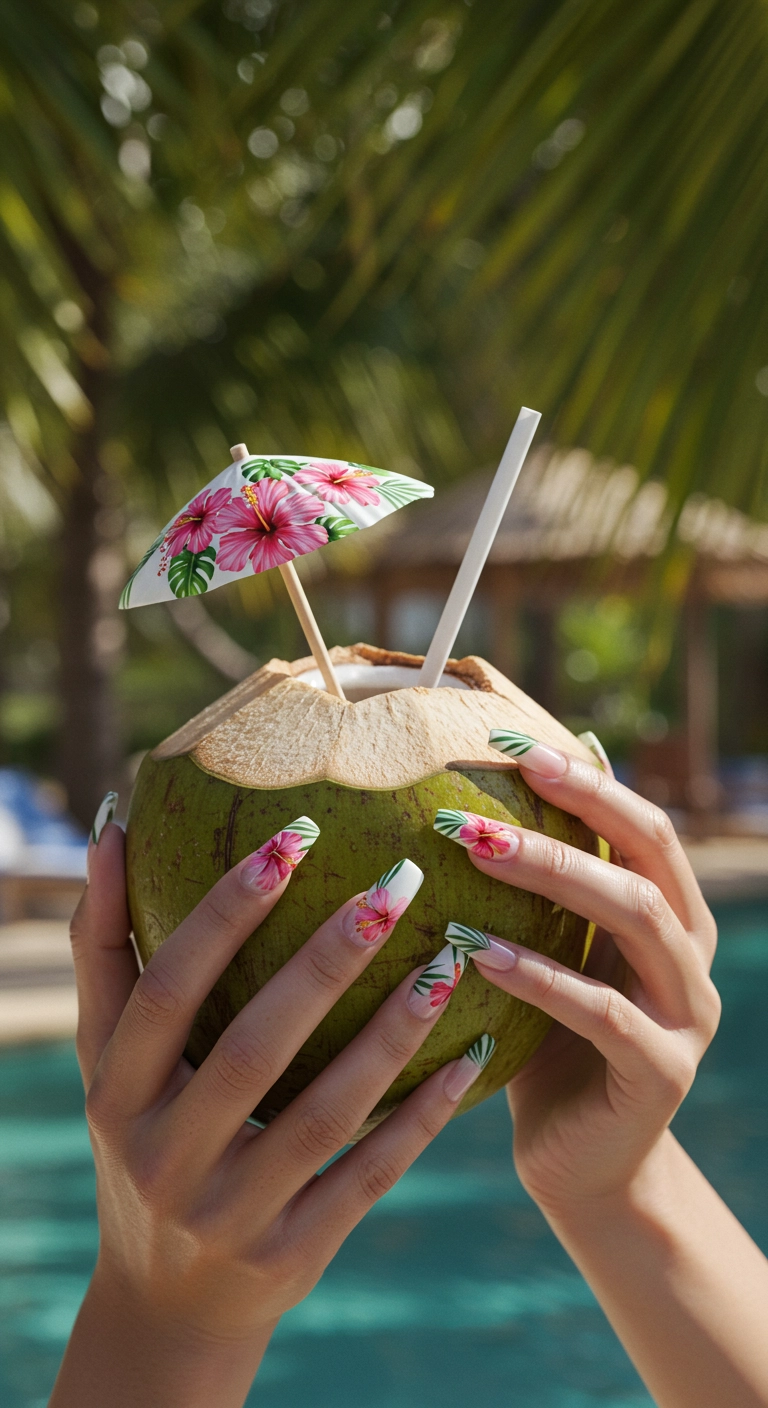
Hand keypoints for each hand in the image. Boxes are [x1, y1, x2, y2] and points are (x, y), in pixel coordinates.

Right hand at [52, 815, 489, 1407]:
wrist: (165, 1303)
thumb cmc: (140, 1138)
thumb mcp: (106, 1059)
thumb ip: (106, 947)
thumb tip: (111, 826)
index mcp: (117, 1093)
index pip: (168, 990)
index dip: (225, 914)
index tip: (294, 838)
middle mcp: (165, 1156)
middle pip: (253, 1048)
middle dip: (326, 962)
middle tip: (397, 884)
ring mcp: (230, 1213)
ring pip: (324, 1113)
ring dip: (391, 1034)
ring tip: (447, 961)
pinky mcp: (293, 1255)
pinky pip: (368, 1176)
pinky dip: (421, 1117)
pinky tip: (471, 1053)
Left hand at [434, 740, 719, 1217]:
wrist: (584, 1165)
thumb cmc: (549, 1044)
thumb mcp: (551, 955)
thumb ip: (544, 892)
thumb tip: (492, 796)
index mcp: (670, 915)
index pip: (641, 825)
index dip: (585, 778)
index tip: (506, 741)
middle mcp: (690, 955)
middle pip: (646, 857)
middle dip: (570, 813)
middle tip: (487, 790)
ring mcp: (686, 1014)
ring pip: (637, 918)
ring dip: (554, 876)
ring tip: (476, 849)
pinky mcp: (662, 1073)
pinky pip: (603, 1012)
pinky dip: (540, 976)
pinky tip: (476, 951)